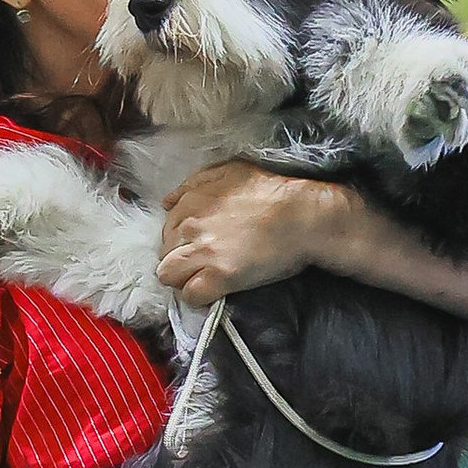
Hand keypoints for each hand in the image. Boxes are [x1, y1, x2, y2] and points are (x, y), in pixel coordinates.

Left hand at [156, 165, 354, 306]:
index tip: (200, 245)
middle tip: (206, 262)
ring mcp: (203, 252)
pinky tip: (215, 290)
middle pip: (164, 253)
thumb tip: (167, 203)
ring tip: (206, 278)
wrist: (303, 216)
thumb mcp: (230, 171)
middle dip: (181, 259)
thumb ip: (194, 184)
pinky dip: (199, 296)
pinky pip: (191, 295)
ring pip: (168, 275)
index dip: (182, 241)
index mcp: (190, 202)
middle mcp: (189, 226)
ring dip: (184, 278)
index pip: (166, 230)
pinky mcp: (219, 277)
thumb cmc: (272, 191)